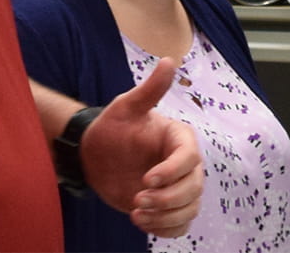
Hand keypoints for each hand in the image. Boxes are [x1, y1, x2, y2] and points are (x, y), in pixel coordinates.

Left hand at [81, 57, 204, 237]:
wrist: (96, 155)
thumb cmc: (112, 128)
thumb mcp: (127, 107)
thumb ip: (150, 89)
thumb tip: (168, 61)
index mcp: (179, 139)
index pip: (190, 158)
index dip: (172, 172)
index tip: (146, 179)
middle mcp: (185, 164)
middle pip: (194, 188)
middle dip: (166, 200)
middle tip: (136, 199)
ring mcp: (177, 186)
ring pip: (190, 209)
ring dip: (165, 216)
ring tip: (136, 213)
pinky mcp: (168, 207)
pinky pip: (181, 225)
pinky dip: (166, 229)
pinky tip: (142, 222)